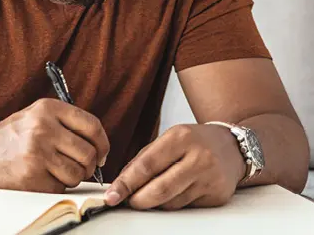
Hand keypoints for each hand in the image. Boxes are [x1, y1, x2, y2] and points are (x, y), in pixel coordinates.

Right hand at [0, 98, 109, 192]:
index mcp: (47, 108)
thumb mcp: (34, 117)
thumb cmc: (9, 139)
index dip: (102, 143)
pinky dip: (54, 187)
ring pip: (77, 173)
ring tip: (52, 170)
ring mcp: (37, 152)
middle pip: (88, 153)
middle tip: (76, 167)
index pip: (92, 125)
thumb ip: (64, 123)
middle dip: (87, 166)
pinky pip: (60, 187)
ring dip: (70, 178)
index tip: (102, 153)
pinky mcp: (32, 175)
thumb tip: (99, 143)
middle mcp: (43, 127)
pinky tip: (38, 177)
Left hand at [105, 124, 245, 209]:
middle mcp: (199, 158)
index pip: (147, 165)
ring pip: (172, 202)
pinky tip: (170, 195)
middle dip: (137, 200)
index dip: (126, 183)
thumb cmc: (193, 141)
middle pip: (160, 189)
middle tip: (125, 202)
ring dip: (153, 203)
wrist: (233, 147)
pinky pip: (186, 207)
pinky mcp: (218, 196)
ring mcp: (211, 179)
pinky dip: (171, 204)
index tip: (111, 194)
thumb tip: (121, 182)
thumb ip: (144, 158)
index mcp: (181, 138)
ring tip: (146, 196)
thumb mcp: (168, 139)